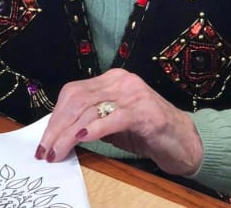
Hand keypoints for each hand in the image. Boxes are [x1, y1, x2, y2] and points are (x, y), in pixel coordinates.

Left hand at [35, 68, 202, 175]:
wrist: (186, 141)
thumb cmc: (147, 132)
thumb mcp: (112, 122)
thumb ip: (90, 119)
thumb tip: (58, 132)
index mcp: (110, 79)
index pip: (73, 92)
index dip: (55, 116)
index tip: (44, 139)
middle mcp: (120, 80)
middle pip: (77, 99)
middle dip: (57, 126)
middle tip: (45, 150)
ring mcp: (133, 94)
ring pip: (90, 109)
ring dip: (69, 133)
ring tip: (57, 152)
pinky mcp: (145, 112)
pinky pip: (113, 118)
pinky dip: (94, 128)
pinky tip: (81, 138)